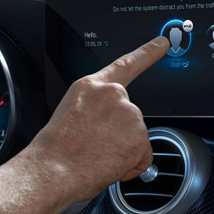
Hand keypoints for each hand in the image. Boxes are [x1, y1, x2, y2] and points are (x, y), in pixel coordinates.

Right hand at [23, 36, 168, 204]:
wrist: (50, 171)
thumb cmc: (53, 152)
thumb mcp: (71, 117)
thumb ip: (95, 112)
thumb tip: (107, 130)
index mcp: (90, 87)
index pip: (125, 64)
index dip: (147, 52)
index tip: (162, 42)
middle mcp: (113, 94)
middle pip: (129, 116)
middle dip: (119, 135)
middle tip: (93, 148)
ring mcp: (128, 114)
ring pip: (136, 138)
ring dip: (122, 152)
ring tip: (95, 157)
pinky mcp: (140, 136)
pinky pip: (142, 158)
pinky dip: (129, 167)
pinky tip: (107, 165)